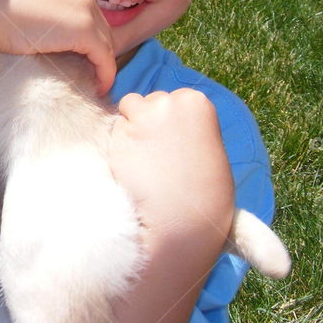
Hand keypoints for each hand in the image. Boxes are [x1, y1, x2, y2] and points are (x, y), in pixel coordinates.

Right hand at [0, 0, 115, 93]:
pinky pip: (104, 57)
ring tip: (96, 82)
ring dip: (103, 63)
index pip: (88, 9)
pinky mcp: (85, 30)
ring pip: (105, 41)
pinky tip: (99, 87)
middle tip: (92, 71)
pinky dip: (105, 74)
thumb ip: (44, 3)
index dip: (88, 33)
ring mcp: (86, 7)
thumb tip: (47, 23)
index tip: (82, 53)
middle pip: (101, 24)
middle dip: (98, 48)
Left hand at [110, 90, 233, 235]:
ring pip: (127, 111)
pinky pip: (113, 130)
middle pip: (148, 101)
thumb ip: (188, 125)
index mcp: (196, 102)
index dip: (169, 122)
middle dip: (148, 122)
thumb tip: (167, 121)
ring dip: (130, 129)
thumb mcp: (208, 148)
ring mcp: (140, 116)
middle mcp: (166, 102)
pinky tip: (132, 166)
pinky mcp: (116, 134)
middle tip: (158, 156)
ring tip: (145, 161)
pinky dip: (118, 145)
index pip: (171, 100)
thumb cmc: (204, 193)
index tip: (175, 145)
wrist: (182, 222)